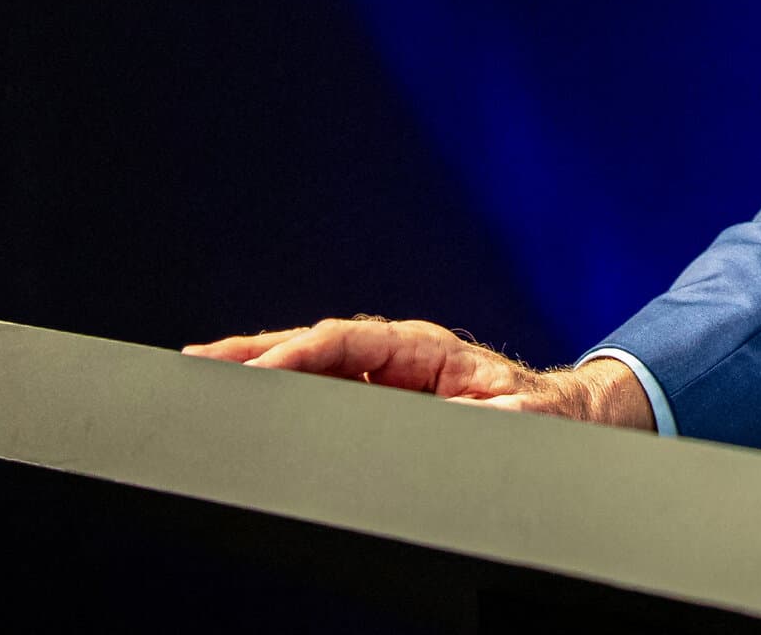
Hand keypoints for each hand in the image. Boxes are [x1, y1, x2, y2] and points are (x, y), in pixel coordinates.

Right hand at [182, 317, 655, 429]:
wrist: (557, 417)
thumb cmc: (541, 414)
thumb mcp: (522, 416)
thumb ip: (493, 416)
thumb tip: (464, 418)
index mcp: (424, 348)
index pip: (347, 342)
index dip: (300, 354)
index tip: (259, 371)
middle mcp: (397, 354)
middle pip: (318, 346)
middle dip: (260, 350)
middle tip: (202, 359)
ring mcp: (385, 375)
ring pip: (313, 365)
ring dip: (261, 366)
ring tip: (206, 369)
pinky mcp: (379, 399)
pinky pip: (323, 388)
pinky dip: (282, 388)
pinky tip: (247, 394)